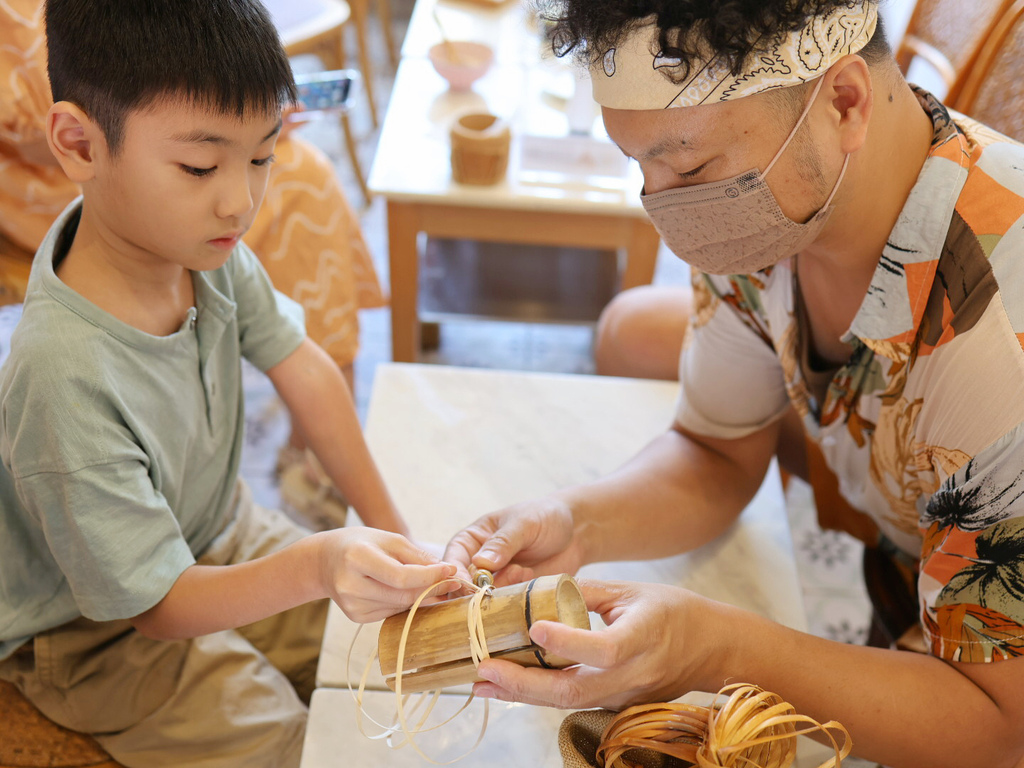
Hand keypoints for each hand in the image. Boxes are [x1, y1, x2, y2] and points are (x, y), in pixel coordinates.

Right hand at [316, 528, 456, 622]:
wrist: (324, 561)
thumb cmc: (359, 543)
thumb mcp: (387, 538)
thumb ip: (416, 556)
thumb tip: (445, 570)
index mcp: (357, 558)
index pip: (401, 576)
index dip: (430, 576)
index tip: (451, 570)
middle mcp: (350, 585)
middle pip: (403, 595)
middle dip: (432, 589)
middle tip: (452, 582)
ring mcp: (351, 605)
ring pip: (400, 606)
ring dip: (421, 597)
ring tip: (435, 585)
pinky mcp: (355, 616)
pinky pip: (391, 612)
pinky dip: (405, 603)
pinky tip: (407, 592)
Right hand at [443, 495, 583, 586]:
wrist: (577, 532)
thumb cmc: (546, 517)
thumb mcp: (525, 523)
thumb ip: (503, 541)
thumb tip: (480, 562)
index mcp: (473, 539)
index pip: (453, 559)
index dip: (456, 574)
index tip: (466, 585)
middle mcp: (479, 562)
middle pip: (463, 586)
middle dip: (477, 589)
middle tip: (496, 584)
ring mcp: (497, 580)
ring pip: (484, 599)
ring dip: (500, 592)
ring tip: (523, 571)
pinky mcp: (514, 594)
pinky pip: (506, 605)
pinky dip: (515, 598)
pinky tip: (530, 577)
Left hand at [472, 579, 719, 710]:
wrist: (712, 649)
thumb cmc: (674, 611)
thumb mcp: (633, 590)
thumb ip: (587, 593)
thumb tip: (539, 590)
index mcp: (643, 638)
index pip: (603, 649)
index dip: (567, 643)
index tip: (533, 629)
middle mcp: (633, 676)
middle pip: (573, 691)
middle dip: (523, 684)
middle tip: (484, 671)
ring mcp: (625, 697)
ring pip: (568, 703)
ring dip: (523, 693)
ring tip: (483, 683)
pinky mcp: (618, 706)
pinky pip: (574, 702)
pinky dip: (540, 694)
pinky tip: (511, 684)